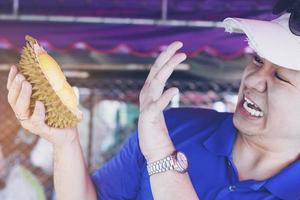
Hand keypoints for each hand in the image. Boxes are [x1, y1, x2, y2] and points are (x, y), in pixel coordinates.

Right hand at [7, 65, 77, 146]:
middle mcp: (24, 115)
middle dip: (15, 86)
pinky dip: (37, 111)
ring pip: (20, 109)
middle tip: (22, 76)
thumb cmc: (61, 115)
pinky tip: (40, 103)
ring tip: (27, 84)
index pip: (14, 92)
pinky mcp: (41, 130)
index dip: (12, 80)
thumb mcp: (57, 98)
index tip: (16, 67)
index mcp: (25, 106)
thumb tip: (58, 72)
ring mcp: (31, 123)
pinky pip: (36, 120)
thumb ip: (57, 87)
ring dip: (22, 95)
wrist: (69, 134)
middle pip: (13, 99)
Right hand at [138, 41, 185, 162]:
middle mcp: (146, 95)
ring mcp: (146, 106)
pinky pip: (156, 106)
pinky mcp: (148, 118)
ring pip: (156, 82)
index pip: (157, 70)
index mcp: (149, 92)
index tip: (178, 46)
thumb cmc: (157, 128)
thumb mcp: (159, 107)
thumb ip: (161, 96)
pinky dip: (165, 97)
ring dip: (167, 68)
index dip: (166, 57)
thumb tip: (172, 88)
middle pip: (155, 71)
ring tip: (180, 57)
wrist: (154, 149)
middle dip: (166, 56)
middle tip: (179, 44)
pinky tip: (175, 90)